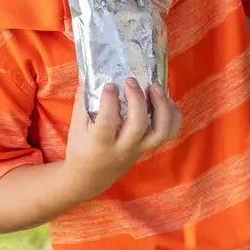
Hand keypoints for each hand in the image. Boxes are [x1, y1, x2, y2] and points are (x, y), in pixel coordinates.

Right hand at [63, 78, 181, 202]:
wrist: (90, 177)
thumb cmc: (81, 147)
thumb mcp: (77, 126)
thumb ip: (83, 100)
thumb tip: (89, 71)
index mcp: (100, 143)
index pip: (107, 124)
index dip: (110, 102)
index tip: (110, 85)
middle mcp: (123, 148)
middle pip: (138, 126)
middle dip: (137, 100)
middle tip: (131, 81)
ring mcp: (139, 149)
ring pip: (161, 132)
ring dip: (162, 107)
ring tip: (154, 87)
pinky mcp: (148, 146)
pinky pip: (169, 133)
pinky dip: (173, 114)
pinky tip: (164, 99)